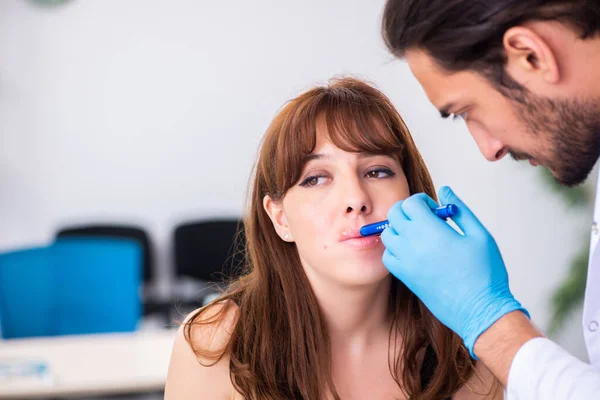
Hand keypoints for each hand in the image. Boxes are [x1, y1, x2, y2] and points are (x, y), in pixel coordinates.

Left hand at [381, 186, 528, 357]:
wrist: (480, 311)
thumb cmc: (485, 273)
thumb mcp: (480, 235)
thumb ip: (460, 210)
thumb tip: (445, 192)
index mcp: (432, 231)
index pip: (410, 203)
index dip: (421, 201)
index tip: (434, 209)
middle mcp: (414, 244)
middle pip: (394, 215)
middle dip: (407, 210)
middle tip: (424, 218)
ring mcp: (407, 262)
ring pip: (388, 234)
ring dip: (400, 228)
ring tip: (419, 234)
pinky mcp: (405, 277)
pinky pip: (388, 257)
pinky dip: (395, 249)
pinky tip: (412, 252)